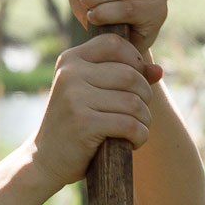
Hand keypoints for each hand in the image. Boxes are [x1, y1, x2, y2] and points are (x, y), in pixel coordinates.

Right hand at [32, 31, 155, 191]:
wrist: (46, 159)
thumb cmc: (76, 123)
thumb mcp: (94, 93)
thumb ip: (124, 76)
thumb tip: (158, 70)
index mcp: (71, 60)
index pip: (115, 44)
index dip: (136, 61)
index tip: (136, 85)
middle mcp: (70, 74)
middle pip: (130, 76)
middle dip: (145, 97)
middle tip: (139, 115)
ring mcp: (74, 97)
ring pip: (133, 102)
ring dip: (144, 120)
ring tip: (136, 130)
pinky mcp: (83, 123)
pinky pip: (129, 124)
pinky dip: (140, 136)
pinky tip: (133, 142)